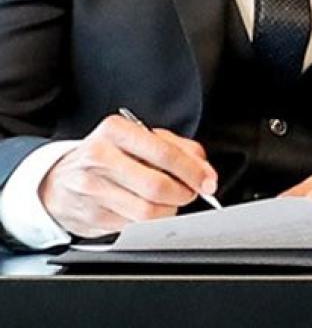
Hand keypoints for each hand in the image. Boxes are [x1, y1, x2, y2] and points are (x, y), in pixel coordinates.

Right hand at [38, 115, 217, 238]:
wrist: (58, 180)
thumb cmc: (108, 156)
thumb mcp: (140, 139)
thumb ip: (179, 149)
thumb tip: (206, 172)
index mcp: (116, 131)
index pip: (164, 153)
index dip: (193, 171)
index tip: (208, 181)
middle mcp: (99, 157)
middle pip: (157, 186)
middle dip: (183, 194)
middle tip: (190, 193)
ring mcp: (91, 189)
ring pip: (147, 211)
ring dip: (168, 210)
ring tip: (168, 201)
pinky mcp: (90, 216)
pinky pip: (134, 226)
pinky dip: (149, 221)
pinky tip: (144, 208)